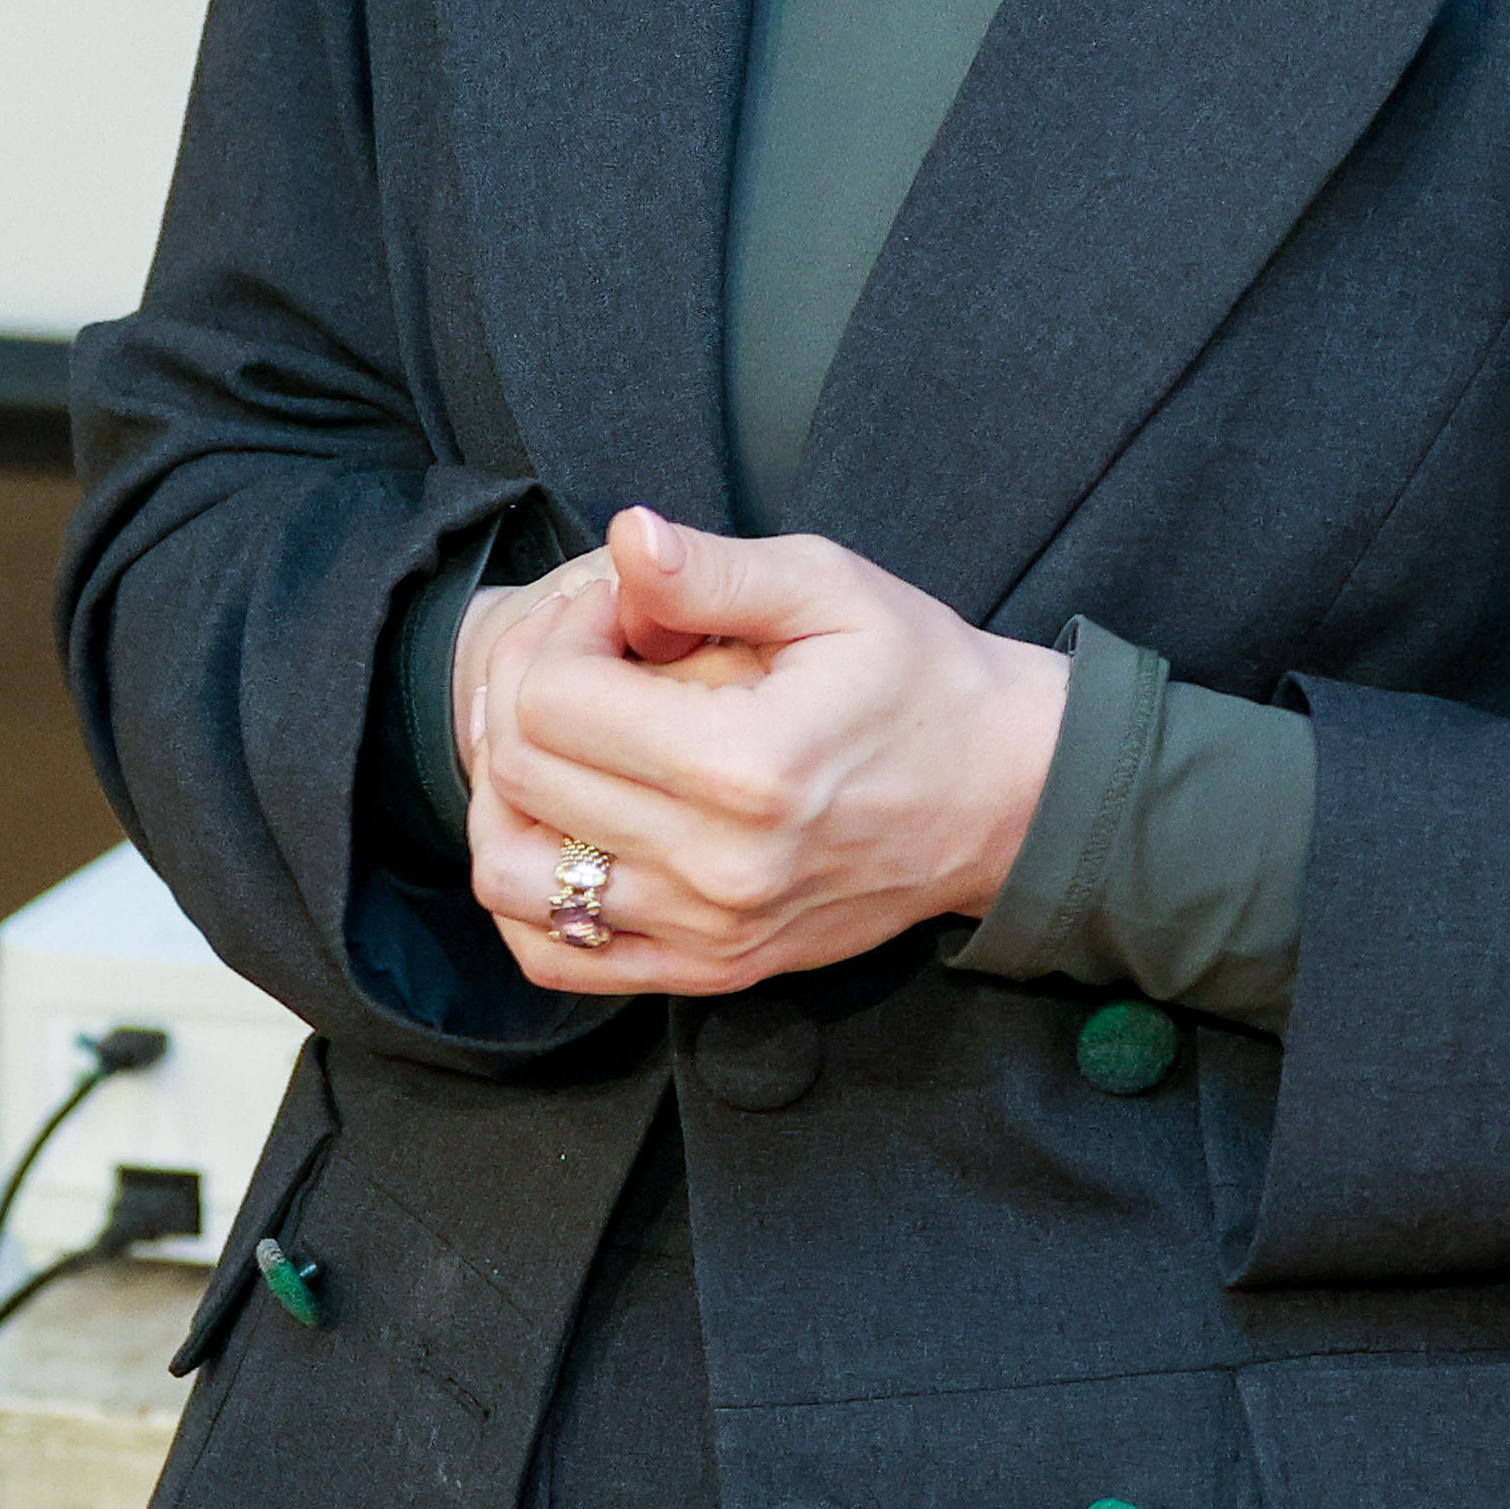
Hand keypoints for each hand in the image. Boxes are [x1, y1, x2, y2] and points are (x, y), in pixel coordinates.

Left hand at [464, 505, 1061, 996]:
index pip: (550, 700)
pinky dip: (529, 891)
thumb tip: (626, 539)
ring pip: (511, 876)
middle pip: (519, 776)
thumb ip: (716, 569)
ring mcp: (711, 932)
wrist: (1004, 795)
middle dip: (524, 690)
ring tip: (562, 737)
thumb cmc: (918, 678)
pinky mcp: (712, 969)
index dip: (558, 630)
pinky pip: (558, 956)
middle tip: (588, 653)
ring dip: (505, 794)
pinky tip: (562, 824)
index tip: (615, 608)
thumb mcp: (833, 589)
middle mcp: (719, 867)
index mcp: (748, 767)